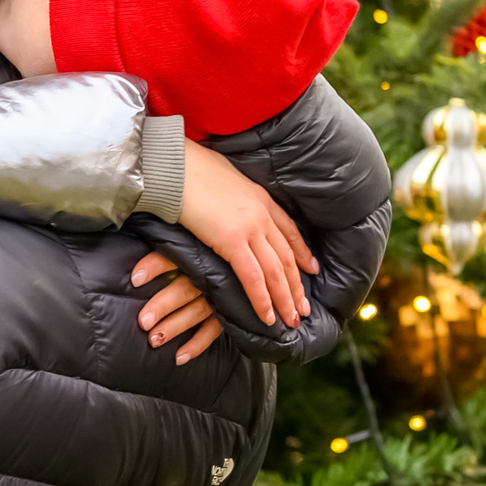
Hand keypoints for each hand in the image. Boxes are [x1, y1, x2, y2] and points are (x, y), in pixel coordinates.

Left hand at [132, 252, 221, 364]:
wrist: (235, 268)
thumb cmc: (188, 263)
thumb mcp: (178, 254)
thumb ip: (157, 259)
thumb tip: (131, 272)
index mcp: (189, 256)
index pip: (170, 258)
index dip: (153, 267)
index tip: (135, 280)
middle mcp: (205, 275)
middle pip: (183, 290)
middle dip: (163, 306)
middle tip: (144, 321)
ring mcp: (216, 296)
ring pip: (197, 311)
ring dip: (175, 326)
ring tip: (154, 339)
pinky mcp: (225, 313)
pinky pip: (212, 331)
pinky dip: (196, 345)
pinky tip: (179, 357)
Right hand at [178, 140, 314, 326]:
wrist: (174, 165)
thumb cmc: (190, 169)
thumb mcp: (225, 180)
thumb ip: (235, 196)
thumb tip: (228, 204)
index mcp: (261, 198)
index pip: (290, 231)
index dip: (302, 253)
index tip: (311, 270)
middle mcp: (262, 214)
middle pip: (287, 257)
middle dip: (297, 286)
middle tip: (303, 309)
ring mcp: (249, 228)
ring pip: (276, 271)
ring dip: (285, 299)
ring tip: (291, 320)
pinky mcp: (231, 241)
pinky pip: (253, 277)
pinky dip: (262, 300)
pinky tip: (266, 316)